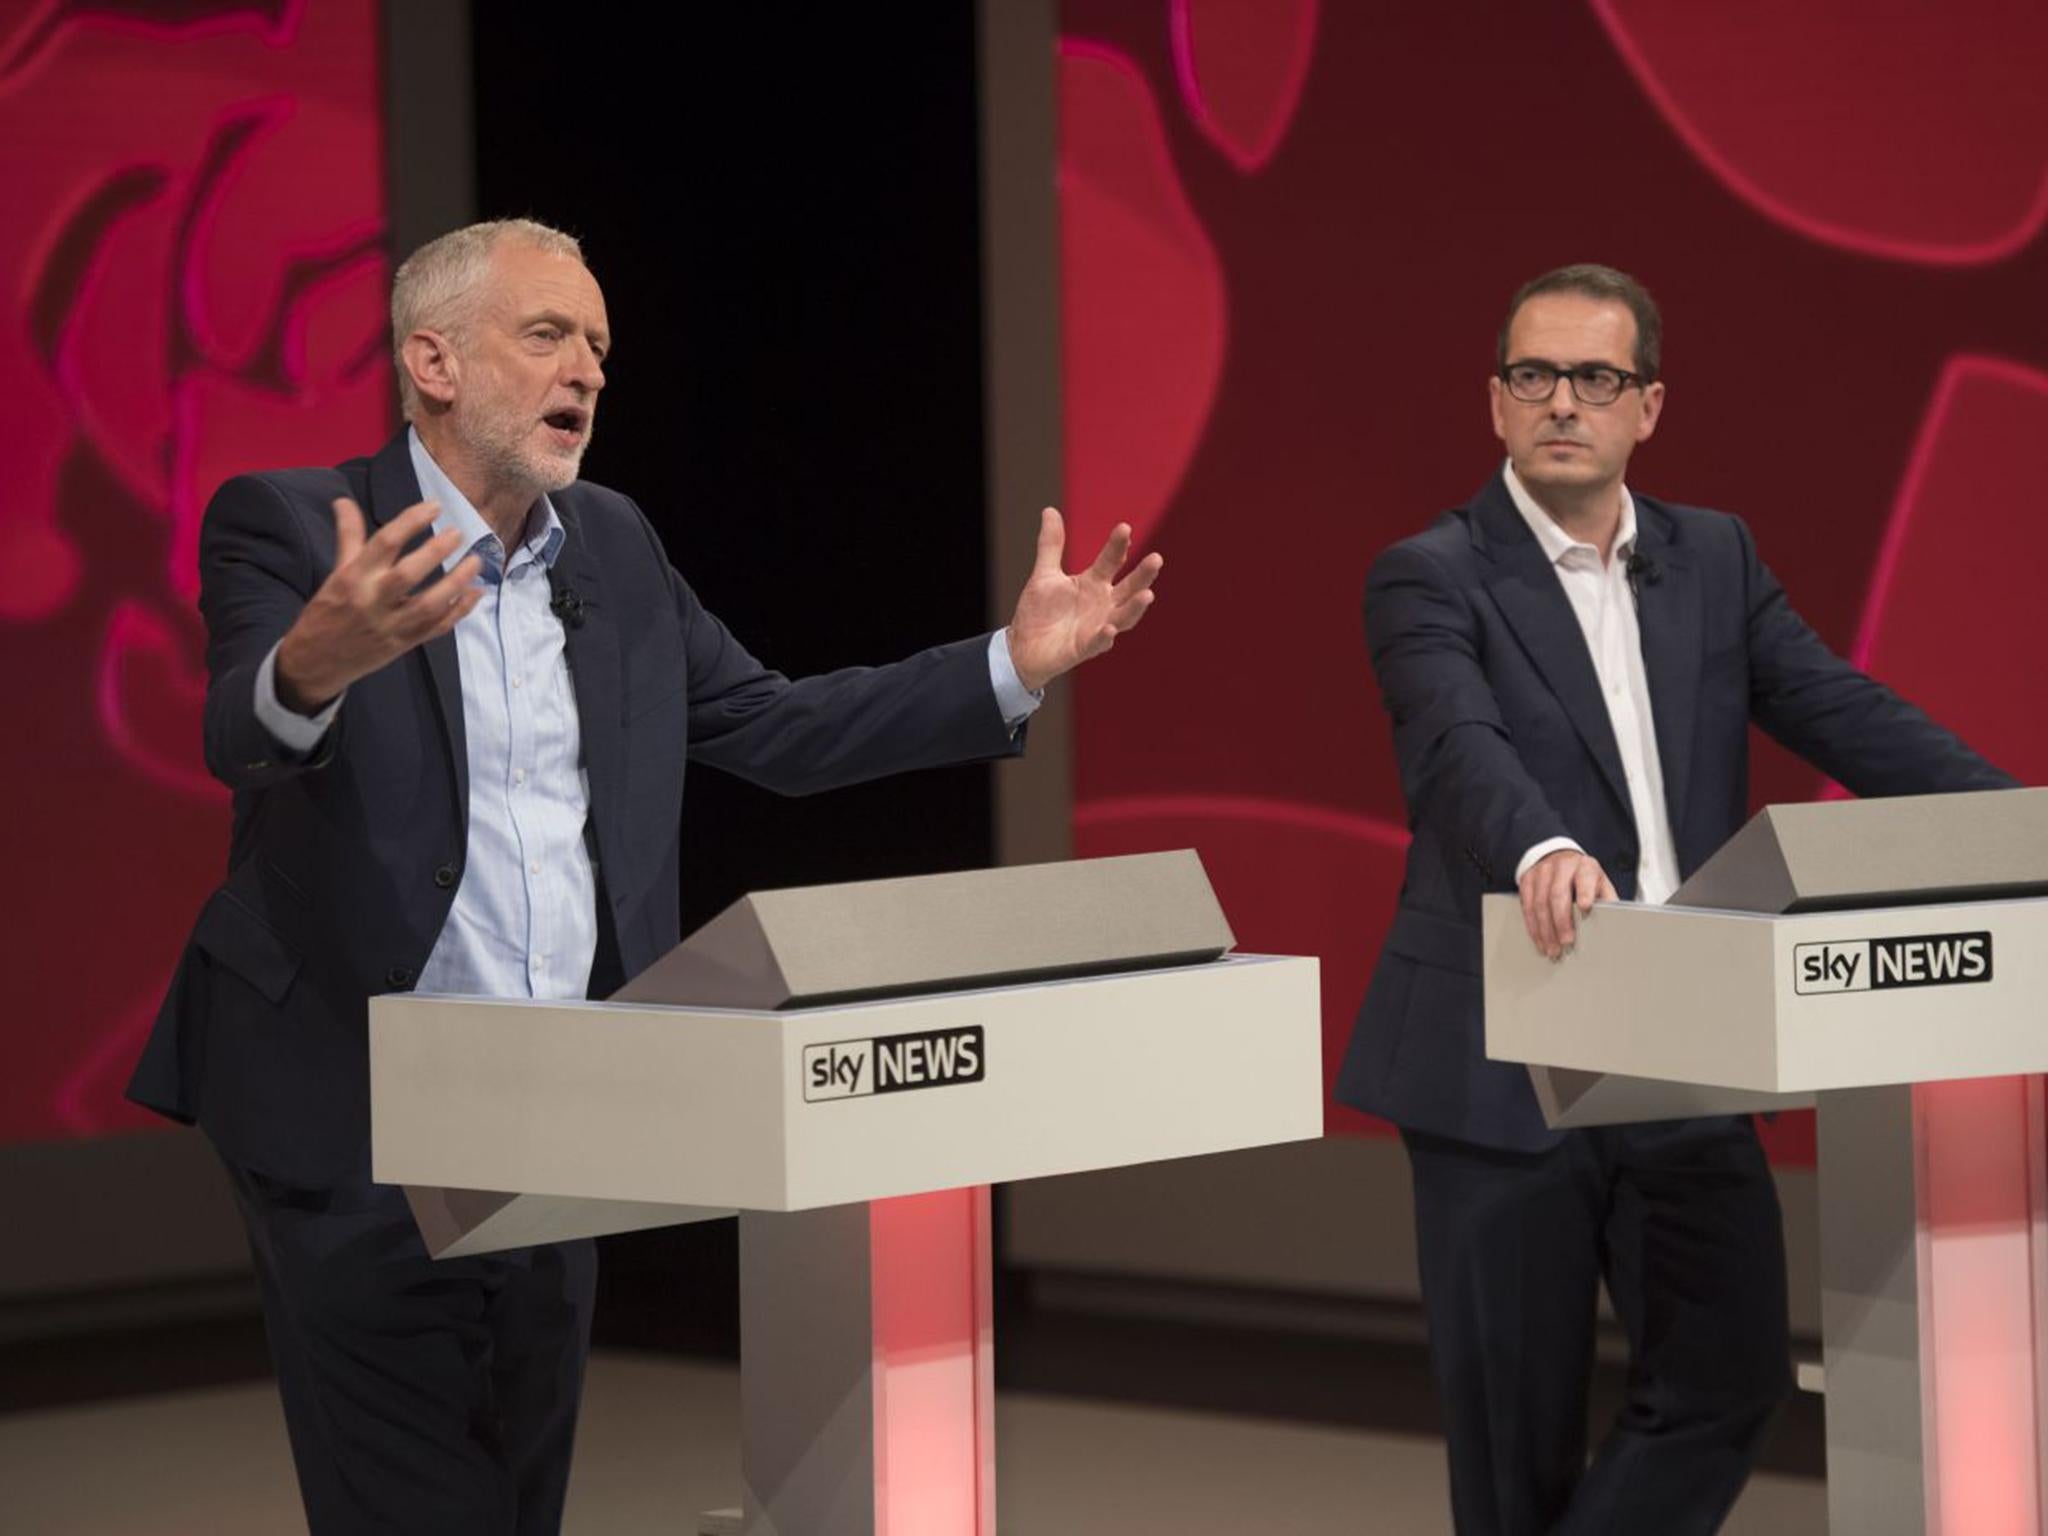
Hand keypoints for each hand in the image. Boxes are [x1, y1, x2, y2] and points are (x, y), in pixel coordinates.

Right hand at [273, 497, 483, 711]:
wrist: (317, 662)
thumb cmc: (328, 611)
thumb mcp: (336, 572)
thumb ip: (348, 536)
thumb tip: (344, 500)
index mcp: (353, 577)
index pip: (384, 543)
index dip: (411, 521)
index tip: (434, 505)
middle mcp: (373, 600)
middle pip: (408, 573)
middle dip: (436, 551)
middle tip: (458, 533)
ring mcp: (392, 625)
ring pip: (429, 604)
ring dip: (456, 582)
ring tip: (475, 561)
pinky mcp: (406, 643)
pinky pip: (437, 627)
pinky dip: (459, 611)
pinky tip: (476, 593)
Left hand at [1004, 508, 1162, 691]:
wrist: (1024, 646)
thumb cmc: (1040, 611)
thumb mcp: (1045, 574)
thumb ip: (1051, 545)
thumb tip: (1049, 510)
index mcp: (1094, 583)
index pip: (1111, 561)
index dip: (1118, 546)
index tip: (1124, 528)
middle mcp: (1103, 604)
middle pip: (1129, 588)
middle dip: (1143, 575)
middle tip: (1156, 559)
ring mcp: (1098, 627)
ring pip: (1124, 617)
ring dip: (1136, 607)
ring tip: (1147, 595)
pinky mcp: (1085, 648)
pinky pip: (1099, 643)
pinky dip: (1105, 636)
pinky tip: (1109, 628)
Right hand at [1518, 849, 1617, 959]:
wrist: (1560, 859)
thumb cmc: (1584, 878)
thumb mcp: (1600, 884)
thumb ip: (1607, 900)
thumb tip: (1616, 922)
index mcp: (1585, 866)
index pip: (1584, 878)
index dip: (1585, 893)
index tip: (1585, 908)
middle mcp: (1561, 866)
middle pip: (1557, 894)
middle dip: (1561, 921)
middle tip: (1566, 942)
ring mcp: (1542, 872)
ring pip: (1539, 902)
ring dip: (1545, 929)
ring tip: (1553, 948)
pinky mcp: (1527, 880)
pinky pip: (1526, 906)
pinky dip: (1533, 926)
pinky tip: (1540, 939)